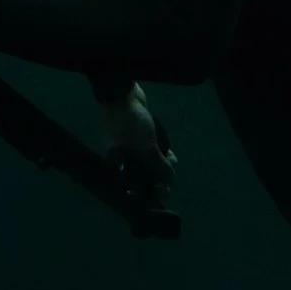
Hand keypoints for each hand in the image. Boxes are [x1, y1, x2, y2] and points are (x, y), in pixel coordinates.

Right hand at [101, 83, 177, 199]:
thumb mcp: (146, 149)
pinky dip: (158, 154)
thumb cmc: (129, 126)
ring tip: (173, 164)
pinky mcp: (136, 137)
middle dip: (157, 179)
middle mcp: (120, 160)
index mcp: (117, 166)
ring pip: (146, 163)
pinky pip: (148, 151)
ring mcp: (127, 148)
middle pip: (140, 177)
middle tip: (170, 180)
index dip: (148, 194)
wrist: (123, 95)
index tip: (163, 194)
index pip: (133, 188)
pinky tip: (171, 155)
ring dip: (160, 166)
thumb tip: (170, 179)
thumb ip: (158, 166)